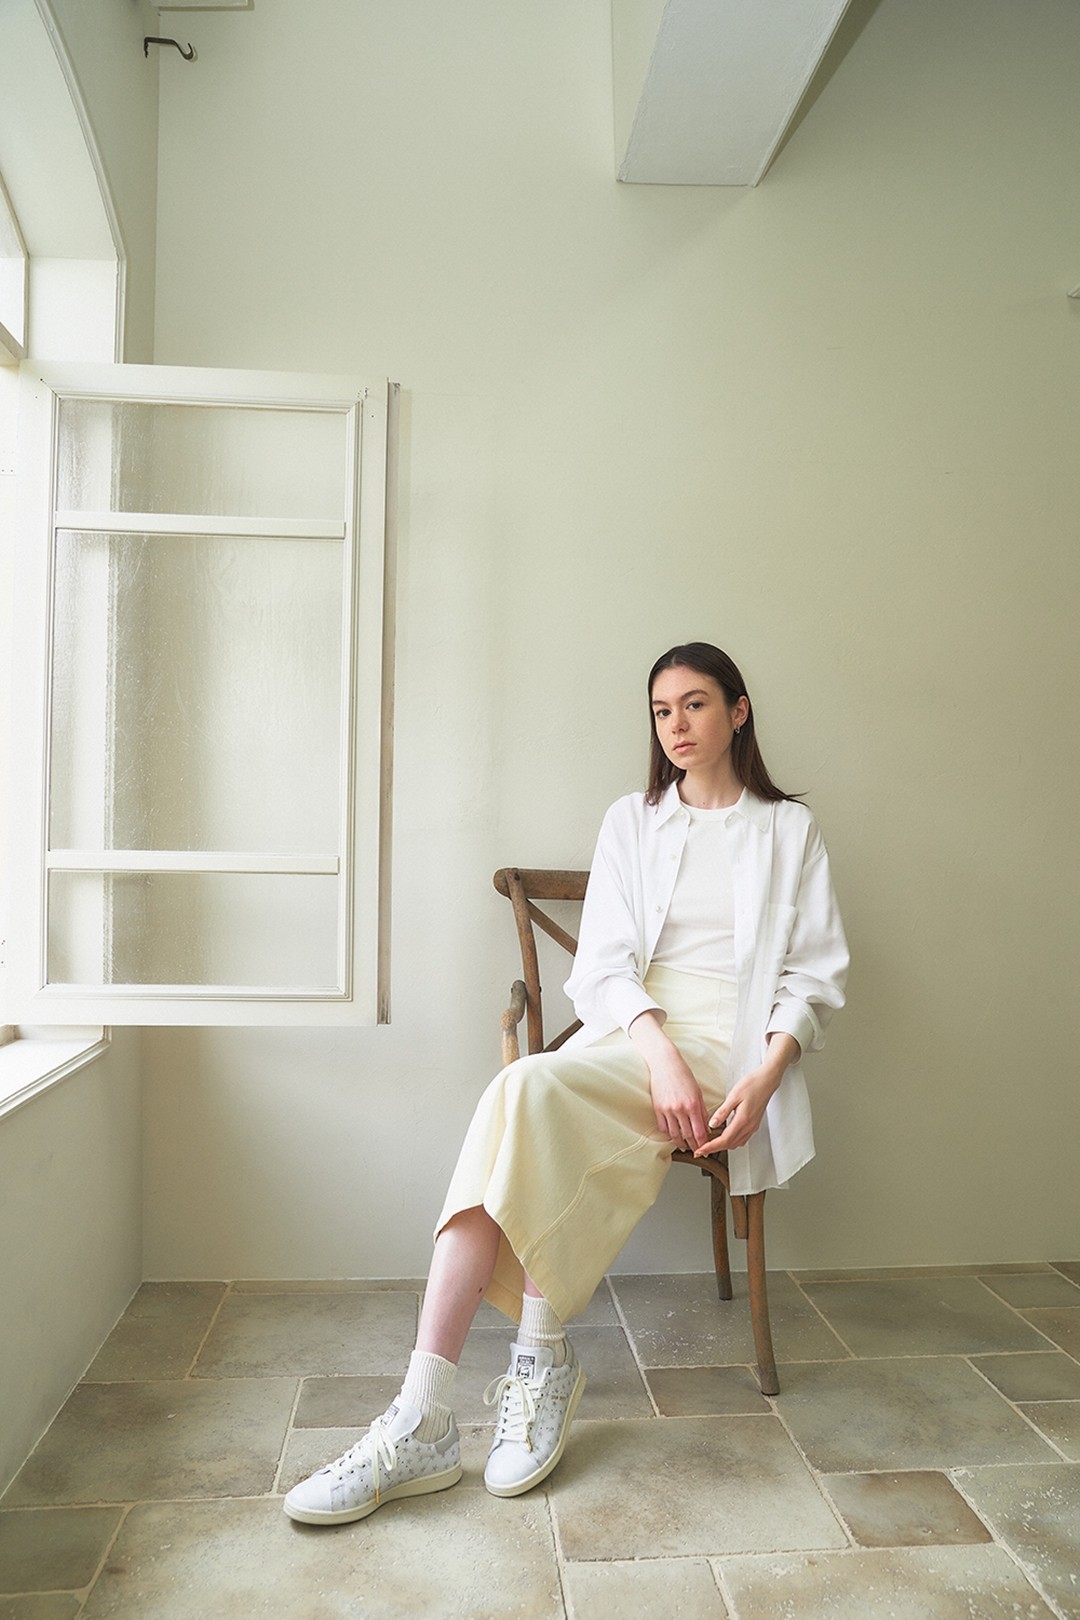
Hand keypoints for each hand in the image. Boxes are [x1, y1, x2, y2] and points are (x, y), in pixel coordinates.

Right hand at [647, 1048, 710, 1151]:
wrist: (665, 1063)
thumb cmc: (683, 1075)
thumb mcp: (697, 1092)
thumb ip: (702, 1111)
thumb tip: (706, 1127)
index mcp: (693, 1105)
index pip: (699, 1131)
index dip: (703, 1143)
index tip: (705, 1148)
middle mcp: (680, 1109)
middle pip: (687, 1135)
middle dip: (694, 1146)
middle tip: (697, 1151)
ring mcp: (667, 1110)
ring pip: (674, 1134)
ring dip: (680, 1143)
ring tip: (684, 1147)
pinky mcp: (657, 1108)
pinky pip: (663, 1127)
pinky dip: (668, 1134)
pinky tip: (673, 1136)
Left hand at [693, 1033, 799, 1156]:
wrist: (767, 1081)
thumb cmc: (752, 1085)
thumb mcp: (733, 1096)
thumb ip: (722, 1112)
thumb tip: (712, 1124)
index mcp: (743, 1120)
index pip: (724, 1140)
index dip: (710, 1147)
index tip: (700, 1151)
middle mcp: (749, 1126)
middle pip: (729, 1144)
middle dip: (714, 1149)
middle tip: (701, 1149)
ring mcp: (753, 1126)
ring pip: (736, 1143)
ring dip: (723, 1146)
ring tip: (710, 1144)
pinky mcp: (754, 1124)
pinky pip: (742, 1138)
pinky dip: (731, 1141)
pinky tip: (726, 1136)